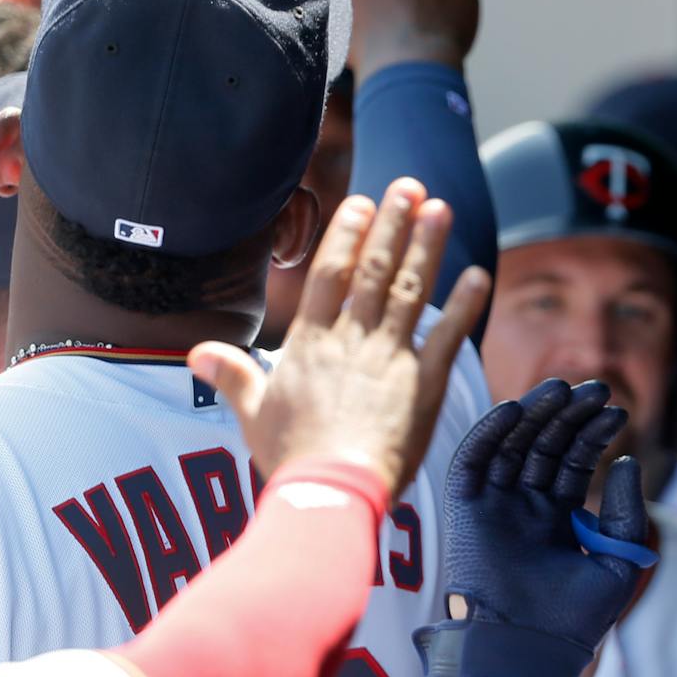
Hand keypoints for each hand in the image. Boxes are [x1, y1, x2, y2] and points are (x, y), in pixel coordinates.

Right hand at [189, 177, 489, 495]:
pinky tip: (478, 274)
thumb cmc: (291, 458)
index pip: (329, 275)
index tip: (362, 203)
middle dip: (392, 224)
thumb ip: (232, 375)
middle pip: (373, 270)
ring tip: (440, 208)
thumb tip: (197, 352)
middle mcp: (352, 340)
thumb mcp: (253, 414)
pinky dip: (463, 305)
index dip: (347, 235)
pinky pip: (447, 337)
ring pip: (410, 291)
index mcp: (310, 344)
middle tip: (409, 185)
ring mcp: (390, 359)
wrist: (331, 490)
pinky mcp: (424, 385)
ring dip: (427, 247)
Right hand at [443, 380, 647, 657]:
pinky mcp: (464, 511)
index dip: (593, 434)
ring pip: (512, 445)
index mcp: (557, 519)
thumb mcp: (617, 561)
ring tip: (564, 389)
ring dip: (535, 413)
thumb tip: (628, 461)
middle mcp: (523, 507)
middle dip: (570, 415)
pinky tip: (517, 409)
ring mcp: (494, 507)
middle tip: (598, 388)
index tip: (618, 411)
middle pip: (545, 445)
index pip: (573, 461)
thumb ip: (624, 512)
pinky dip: (489, 432)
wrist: (528, 650)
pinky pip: (472, 461)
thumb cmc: (574, 620)